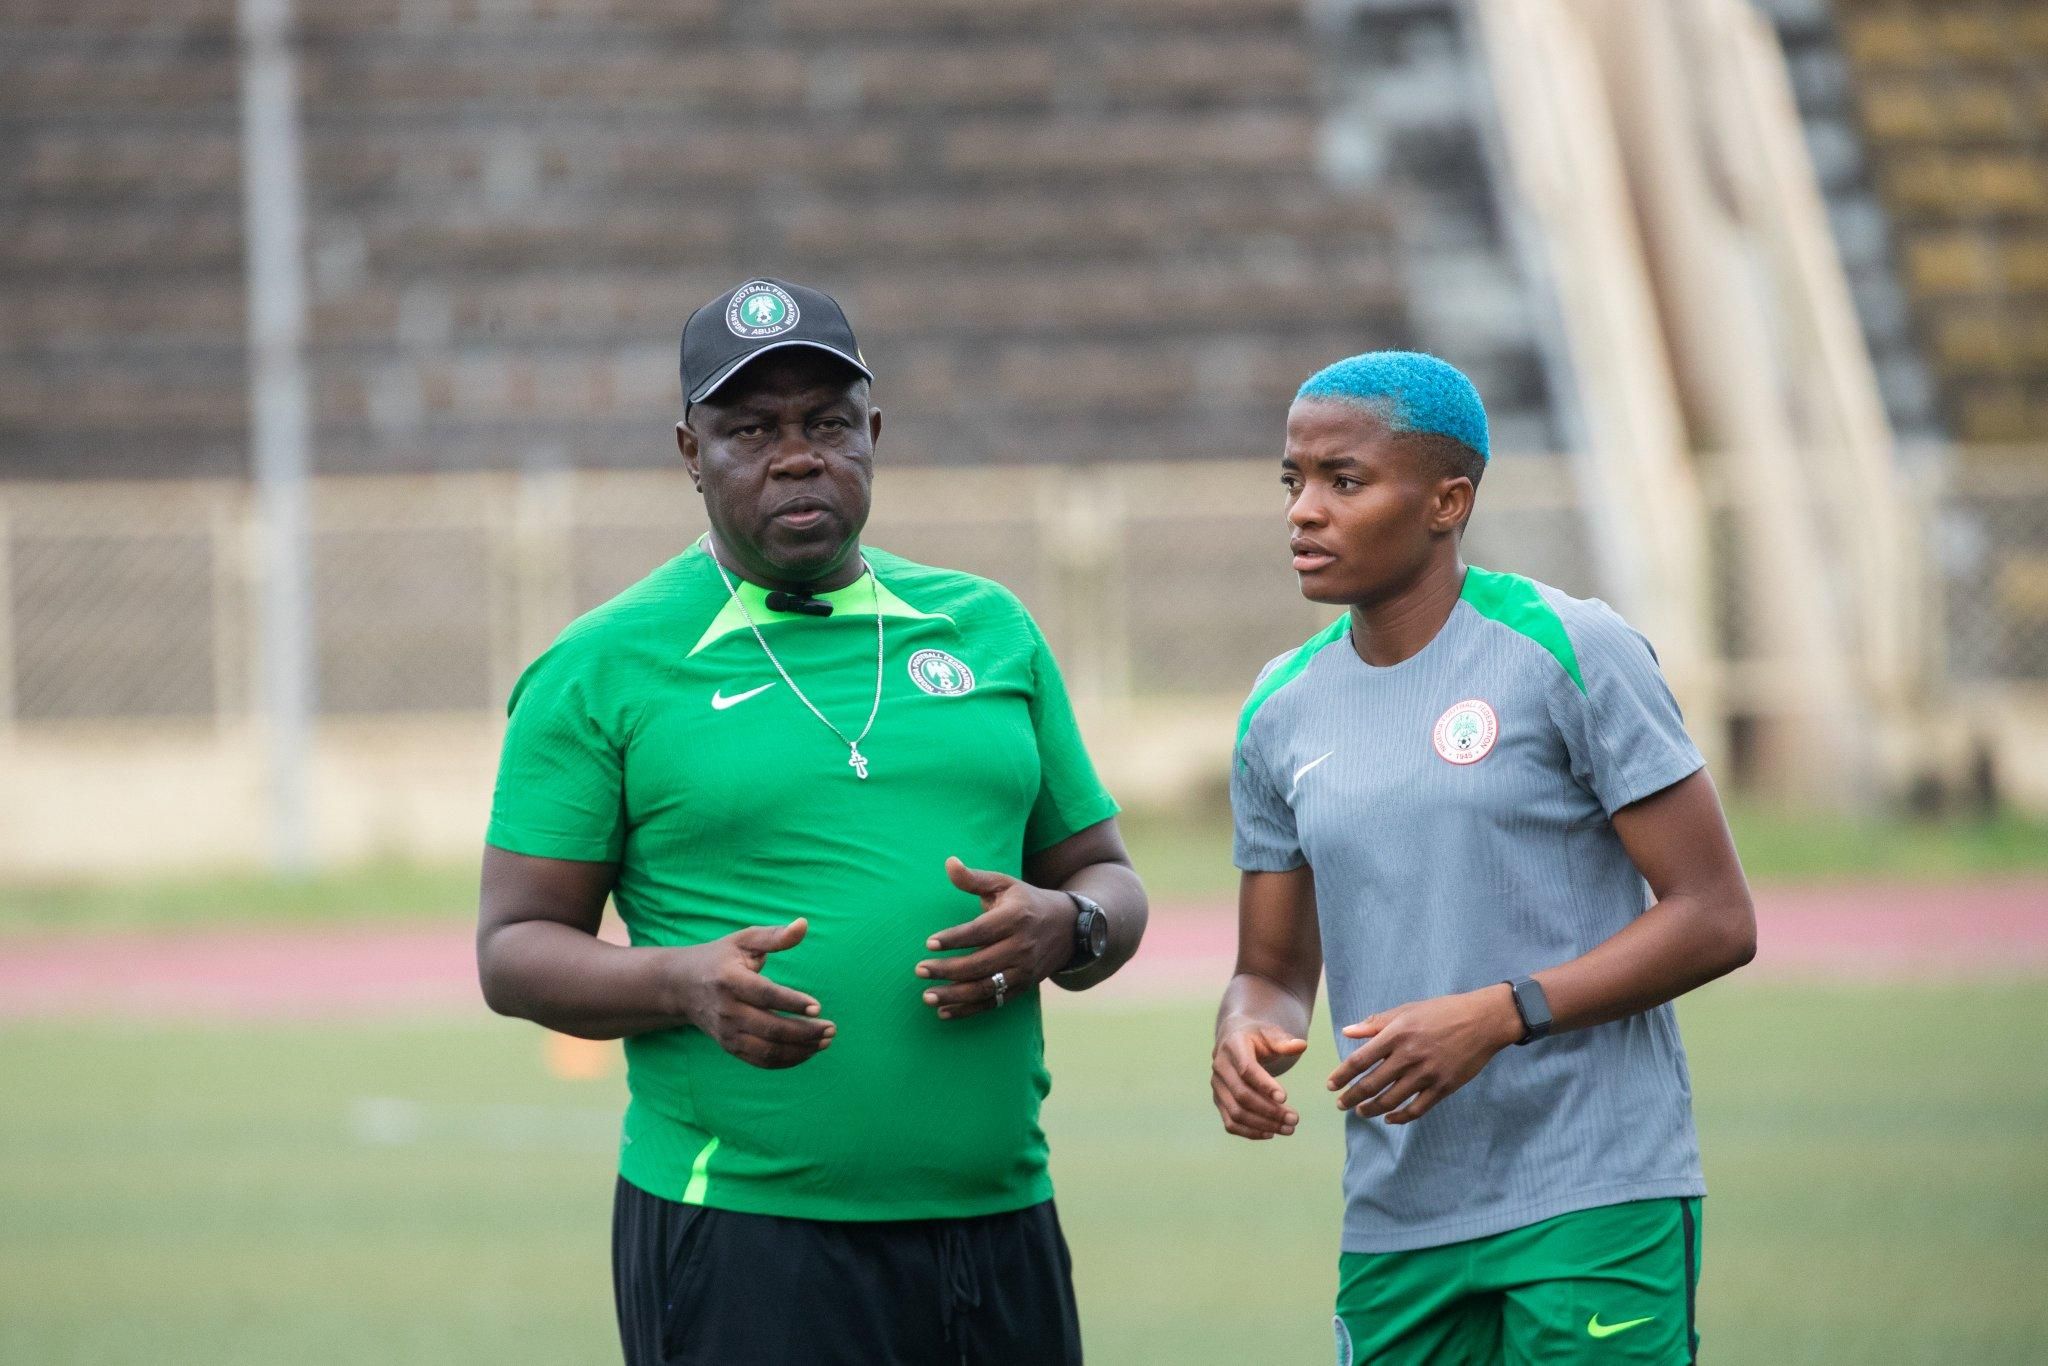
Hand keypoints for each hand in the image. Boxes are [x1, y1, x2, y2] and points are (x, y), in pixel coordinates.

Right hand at [671, 918, 834, 1068]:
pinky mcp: (728, 1047)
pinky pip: (760, 1061)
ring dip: (800, 1050)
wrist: (681, 986)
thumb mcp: (743, 940)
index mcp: (729, 979)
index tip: (818, 1007)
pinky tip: (808, 1051)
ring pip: (767, 1050)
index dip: (792, 1002)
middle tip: (831, 1028)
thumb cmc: (720, 958)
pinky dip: (786, 1061)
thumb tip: (804, 924)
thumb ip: (774, 936)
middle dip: (804, 1032)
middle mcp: (726, 1009)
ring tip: (825, 1042)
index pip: (764, 995)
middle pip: (769, 1028)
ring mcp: (726, 1032)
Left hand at [915, 857, 1075, 1019]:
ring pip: (985, 988)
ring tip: (926, 996)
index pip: (980, 931)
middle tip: (919, 970)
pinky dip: (968, 1010)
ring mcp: (1024, 970)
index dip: (954, 938)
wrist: (1068, 927)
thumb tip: (949, 862)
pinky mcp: (1023, 987)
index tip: (929, 943)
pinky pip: (993, 1003)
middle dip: (947, 970)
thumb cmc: (1026, 902)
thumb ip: (974, 878)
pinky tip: (944, 1011)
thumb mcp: (1004, 884)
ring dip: (954, 995)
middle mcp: (1022, 946)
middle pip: (979, 964)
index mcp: (1015, 918)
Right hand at [1211, 1020, 1308, 1139]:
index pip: (1246, 1069)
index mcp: (1233, 1046)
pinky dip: (1250, 1132)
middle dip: (1269, 1111)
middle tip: (1295, 1119)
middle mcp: (1220, 1067)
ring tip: (1289, 1129)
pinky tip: (1271, 1133)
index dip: (1264, 1085)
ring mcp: (1218, 1086)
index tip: (1285, 1098)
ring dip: (1263, 1124)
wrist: (1234, 1040)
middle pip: (1242, 1095)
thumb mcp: (1270, 1033)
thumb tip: (1302, 1045)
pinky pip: (1230, 1123)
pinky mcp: (1219, 1101)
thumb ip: (1285, 1042)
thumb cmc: (1257, 1037)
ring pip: (1236, 1113)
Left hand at [1327, 985, 1521, 1123]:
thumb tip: (1347, 1032)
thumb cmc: (1442, 1012)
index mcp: (1396, 1034)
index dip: (1342, 1075)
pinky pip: (1416, 1109)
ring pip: (1391, 1100)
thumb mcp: (1407, 1010)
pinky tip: (1389, 1118)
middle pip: (1371, 1084)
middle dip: (1352, 1098)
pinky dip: (1399, 1117)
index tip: (1330, 1086)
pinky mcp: (1443, 1087)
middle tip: (1340, 1105)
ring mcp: (1427, 1074)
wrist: (1482, 1021)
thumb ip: (1376, 1023)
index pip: (1360, 1060)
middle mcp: (1409, 1056)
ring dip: (1371, 1110)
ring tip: (1361, 1112)